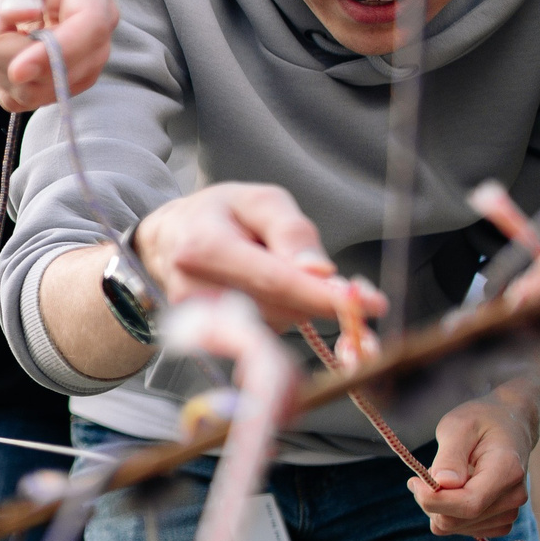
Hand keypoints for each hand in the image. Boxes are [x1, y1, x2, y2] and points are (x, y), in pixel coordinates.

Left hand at [0, 0, 118, 111]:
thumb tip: (24, 13)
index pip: (92, 26)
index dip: (57, 54)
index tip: (16, 69)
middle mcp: (98, 21)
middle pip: (71, 69)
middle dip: (17, 62)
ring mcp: (85, 53)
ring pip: (48, 91)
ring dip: (4, 72)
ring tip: (0, 34)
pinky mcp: (65, 76)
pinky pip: (29, 100)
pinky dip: (3, 84)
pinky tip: (2, 54)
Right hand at [134, 183, 384, 330]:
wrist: (167, 241)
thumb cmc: (218, 214)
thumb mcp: (260, 201)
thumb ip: (292, 232)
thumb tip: (321, 272)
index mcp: (205, 249)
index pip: (275, 281)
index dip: (326, 296)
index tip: (372, 304)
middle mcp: (196, 291)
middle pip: (281, 308)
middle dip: (321, 301)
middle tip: (352, 290)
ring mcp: (197, 321)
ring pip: (277, 324)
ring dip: (298, 306)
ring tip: (284, 274)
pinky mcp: (206, 339)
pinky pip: (264, 334)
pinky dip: (283, 317)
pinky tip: (275, 295)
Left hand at [416, 392, 538, 537]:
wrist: (509, 425)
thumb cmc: (481, 421)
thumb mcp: (458, 427)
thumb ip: (450, 456)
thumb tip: (444, 483)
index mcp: (507, 471)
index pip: (468, 504)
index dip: (433, 500)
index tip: (414, 481)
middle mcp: (513, 496)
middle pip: (457, 520)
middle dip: (430, 502)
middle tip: (423, 476)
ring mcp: (510, 511)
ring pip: (456, 527)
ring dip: (438, 507)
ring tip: (445, 478)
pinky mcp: (501, 519)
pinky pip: (463, 529)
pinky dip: (449, 514)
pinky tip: (453, 492)